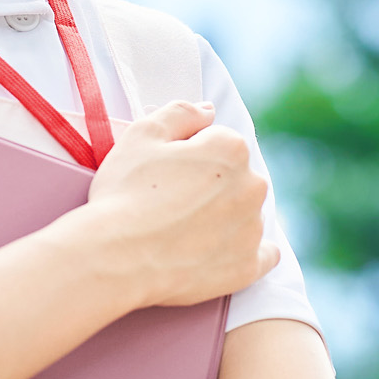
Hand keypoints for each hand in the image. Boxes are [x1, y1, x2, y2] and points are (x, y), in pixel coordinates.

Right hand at [79, 99, 277, 308]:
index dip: (188, 154)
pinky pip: (263, 256)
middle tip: (171, 202)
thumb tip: (208, 110)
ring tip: (183, 231)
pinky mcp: (247, 268)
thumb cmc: (125, 193)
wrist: (115, 258)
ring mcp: (252, 230)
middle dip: (210, 185)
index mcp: (231, 149)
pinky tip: (223, 252)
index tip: (166, 172)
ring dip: (224, 218)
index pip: (217, 142)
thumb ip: (181, 113)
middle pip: (234, 178)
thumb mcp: (142, 135)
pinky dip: (247, 252)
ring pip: (244, 214)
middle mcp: (252, 186)